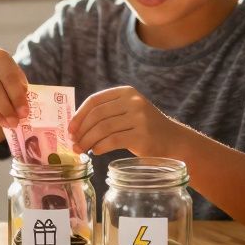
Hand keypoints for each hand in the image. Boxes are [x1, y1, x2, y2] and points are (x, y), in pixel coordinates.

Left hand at [68, 86, 183, 156]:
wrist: (174, 141)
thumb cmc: (145, 128)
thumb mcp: (129, 112)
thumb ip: (107, 113)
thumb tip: (75, 126)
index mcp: (127, 92)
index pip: (95, 100)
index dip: (79, 115)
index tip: (70, 128)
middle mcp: (134, 102)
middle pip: (97, 115)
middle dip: (82, 131)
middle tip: (73, 143)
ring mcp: (139, 118)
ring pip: (103, 129)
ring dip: (88, 141)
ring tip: (82, 149)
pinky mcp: (142, 136)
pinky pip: (112, 141)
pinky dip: (100, 147)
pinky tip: (96, 151)